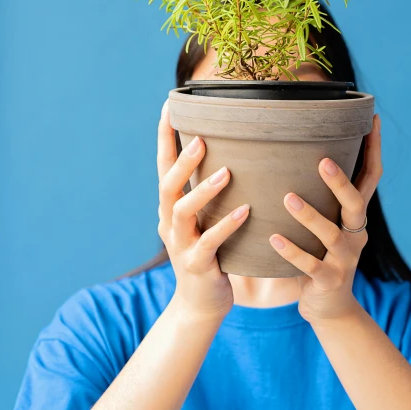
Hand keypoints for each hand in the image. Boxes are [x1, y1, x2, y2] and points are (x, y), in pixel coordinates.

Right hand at [157, 99, 249, 319]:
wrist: (201, 303)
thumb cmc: (210, 253)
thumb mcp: (205, 219)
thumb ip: (210, 191)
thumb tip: (236, 151)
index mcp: (171, 207)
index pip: (163, 166)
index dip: (164, 137)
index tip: (170, 106)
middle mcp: (169, 222)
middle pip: (167, 186)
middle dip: (182, 162)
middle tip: (201, 139)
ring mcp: (180, 245)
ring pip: (183, 212)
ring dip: (203, 191)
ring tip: (227, 173)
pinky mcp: (196, 265)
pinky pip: (210, 242)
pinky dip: (227, 225)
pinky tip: (247, 211)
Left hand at [269, 113, 382, 324]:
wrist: (330, 307)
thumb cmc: (321, 254)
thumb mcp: (328, 224)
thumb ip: (322, 196)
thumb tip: (300, 151)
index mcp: (355, 216)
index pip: (371, 177)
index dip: (374, 148)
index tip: (373, 119)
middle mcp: (355, 233)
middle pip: (355, 203)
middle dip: (340, 182)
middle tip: (322, 160)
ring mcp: (344, 259)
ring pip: (331, 234)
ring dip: (309, 215)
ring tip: (287, 197)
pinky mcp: (328, 279)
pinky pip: (309, 265)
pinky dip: (292, 251)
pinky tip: (273, 238)